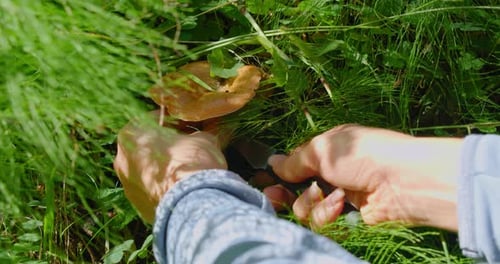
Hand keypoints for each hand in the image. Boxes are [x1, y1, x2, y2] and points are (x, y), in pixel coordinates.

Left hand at [113, 118, 226, 222]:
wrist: (192, 203)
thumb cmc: (192, 162)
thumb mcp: (203, 139)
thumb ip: (199, 134)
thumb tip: (203, 136)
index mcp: (132, 134)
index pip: (154, 120)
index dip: (175, 122)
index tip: (189, 127)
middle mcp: (122, 159)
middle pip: (146, 147)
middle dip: (166, 147)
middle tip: (188, 148)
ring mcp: (127, 186)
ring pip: (147, 171)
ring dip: (163, 169)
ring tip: (186, 171)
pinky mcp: (138, 207)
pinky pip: (152, 192)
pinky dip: (164, 189)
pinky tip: (183, 189)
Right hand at [265, 124, 462, 230]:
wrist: (404, 182)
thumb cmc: (363, 155)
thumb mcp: (324, 149)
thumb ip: (295, 160)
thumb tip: (272, 162)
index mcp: (327, 154)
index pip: (296, 167)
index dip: (280, 175)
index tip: (265, 181)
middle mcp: (330, 177)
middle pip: (295, 192)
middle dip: (284, 194)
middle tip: (275, 195)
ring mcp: (338, 200)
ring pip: (305, 210)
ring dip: (313, 204)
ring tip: (334, 196)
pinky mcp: (346, 221)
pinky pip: (322, 224)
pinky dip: (328, 215)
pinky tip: (341, 206)